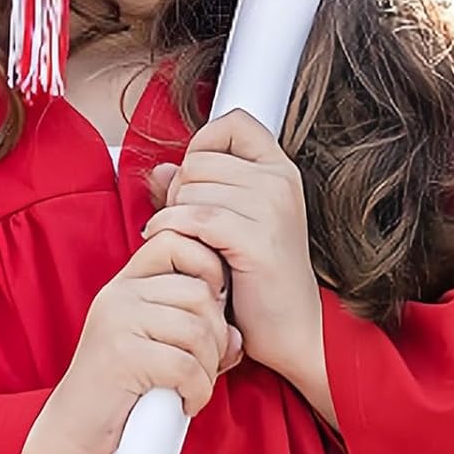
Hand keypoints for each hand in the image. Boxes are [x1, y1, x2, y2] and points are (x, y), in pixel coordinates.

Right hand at [45, 231, 242, 453]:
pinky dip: (198, 391)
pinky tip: (187, 403)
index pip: (176, 241)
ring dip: (209, 367)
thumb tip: (235, 335)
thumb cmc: (120, 392)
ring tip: (195, 387)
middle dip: (216, 335)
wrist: (71, 433)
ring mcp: (118, 322)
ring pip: (197, 329)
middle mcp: (120, 294)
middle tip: (206, 366)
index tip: (211, 308)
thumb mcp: (156, 346)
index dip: (207, 267)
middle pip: (199, 293)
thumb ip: (195, 329)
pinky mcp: (122, 356)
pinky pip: (185, 366)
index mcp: (127, 284)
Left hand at [143, 110, 329, 413]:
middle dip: (180, 191)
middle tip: (188, 226)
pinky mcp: (256, 240)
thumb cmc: (260, 281)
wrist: (294, 331)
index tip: (197, 178)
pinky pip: (193, 218)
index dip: (204, 143)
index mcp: (280, 171)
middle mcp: (279, 182)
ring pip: (191, 187)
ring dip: (176, 216)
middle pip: (199, 159)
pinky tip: (177, 248)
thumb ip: (196, 190)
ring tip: (190, 243)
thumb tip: (159, 170)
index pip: (235, 122)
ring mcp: (271, 209)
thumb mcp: (231, 224)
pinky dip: (172, 231)